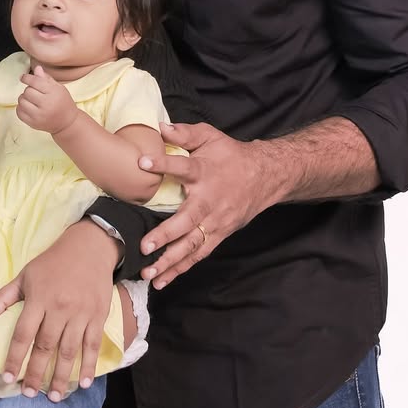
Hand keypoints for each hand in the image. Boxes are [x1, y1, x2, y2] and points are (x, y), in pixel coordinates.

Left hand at [0, 221, 116, 399]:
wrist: (89, 247)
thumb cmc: (52, 262)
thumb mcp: (25, 275)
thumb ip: (3, 299)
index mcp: (38, 298)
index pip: (23, 334)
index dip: (14, 358)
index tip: (7, 379)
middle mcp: (59, 308)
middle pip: (46, 346)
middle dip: (36, 373)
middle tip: (29, 395)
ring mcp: (80, 313)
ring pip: (69, 350)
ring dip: (61, 376)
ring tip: (53, 396)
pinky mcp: (98, 315)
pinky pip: (93, 344)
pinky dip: (89, 365)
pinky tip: (83, 383)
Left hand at [15, 66, 76, 134]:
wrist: (67, 122)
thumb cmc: (63, 102)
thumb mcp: (59, 88)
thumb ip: (46, 78)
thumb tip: (36, 68)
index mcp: (54, 93)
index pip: (35, 82)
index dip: (27, 78)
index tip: (23, 77)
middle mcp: (46, 105)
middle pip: (27, 91)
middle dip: (29, 89)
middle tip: (35, 92)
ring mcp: (39, 116)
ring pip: (22, 101)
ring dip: (24, 98)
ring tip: (31, 100)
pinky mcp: (33, 124)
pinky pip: (19, 112)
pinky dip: (21, 107)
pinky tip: (28, 107)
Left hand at [135, 121, 282, 287]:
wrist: (265, 176)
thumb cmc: (231, 156)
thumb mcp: (210, 137)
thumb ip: (185, 133)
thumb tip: (160, 127)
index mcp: (205, 173)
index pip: (183, 167)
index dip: (163, 164)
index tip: (142, 163)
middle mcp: (209, 201)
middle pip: (187, 220)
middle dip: (166, 234)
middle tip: (145, 245)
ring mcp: (216, 222)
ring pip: (192, 245)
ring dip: (170, 261)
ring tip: (149, 273)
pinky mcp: (219, 235)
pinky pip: (199, 254)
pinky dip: (182, 269)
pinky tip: (164, 280)